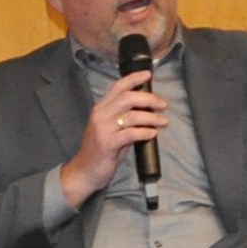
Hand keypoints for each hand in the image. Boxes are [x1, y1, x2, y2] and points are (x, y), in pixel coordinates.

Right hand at [62, 72, 165, 203]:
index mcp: (100, 109)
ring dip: (152, 117)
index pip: (117, 87)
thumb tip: (147, 110)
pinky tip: (152, 134)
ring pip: (132, 116)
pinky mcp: (107, 144)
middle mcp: (99, 115)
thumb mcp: (110, 130)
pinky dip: (145, 132)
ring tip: (162, 122)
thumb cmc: (100, 151)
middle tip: (162, 105)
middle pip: (128, 98)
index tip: (148, 75)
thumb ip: (124, 119)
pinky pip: (131, 134)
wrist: (84, 172)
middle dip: (149, 99)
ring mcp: (102, 129)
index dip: (134, 78)